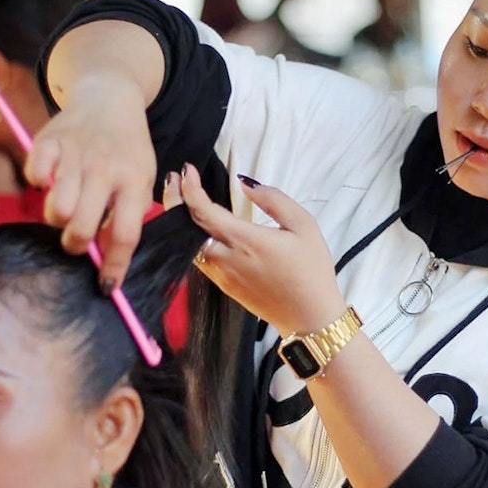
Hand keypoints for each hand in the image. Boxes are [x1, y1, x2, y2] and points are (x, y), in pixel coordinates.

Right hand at [25, 77, 155, 286]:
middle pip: (82, 227)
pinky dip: (38, 184)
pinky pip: (34, 177)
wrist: (111, 98)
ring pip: (55, 210)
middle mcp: (105, 168)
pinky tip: (51, 179)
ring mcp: (76, 154)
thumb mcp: (141, 180)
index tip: (107, 286)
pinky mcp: (49, 141)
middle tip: (78, 238)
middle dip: (76, 244)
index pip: (125, 234)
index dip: (114, 266)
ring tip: (66, 207)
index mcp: (135, 181)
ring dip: (56, 218)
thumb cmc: (127, 151)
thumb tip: (107, 263)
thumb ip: (127, 215)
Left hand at [164, 167, 346, 335]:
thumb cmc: (312, 271)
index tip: (186, 170)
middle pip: (187, 228)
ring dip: (182, 221)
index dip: (190, 189)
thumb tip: (245, 184)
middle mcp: (227, 258)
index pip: (204, 212)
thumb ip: (273, 199)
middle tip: (175, 179)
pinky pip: (200, 258)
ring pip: (190, 244)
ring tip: (182, 199)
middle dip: (175, 201)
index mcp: (246, 241)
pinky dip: (192, 239)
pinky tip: (198, 227)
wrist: (310, 317)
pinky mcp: (224, 285)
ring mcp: (222, 274)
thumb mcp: (303, 225)